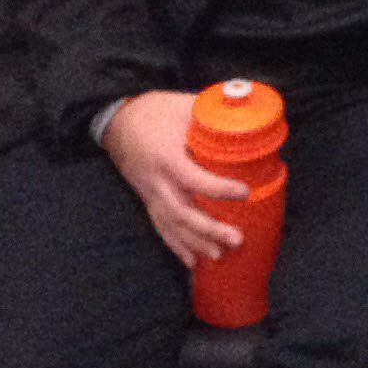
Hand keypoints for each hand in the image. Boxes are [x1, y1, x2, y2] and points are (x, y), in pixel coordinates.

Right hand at [105, 91, 248, 266]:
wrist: (117, 120)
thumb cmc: (156, 111)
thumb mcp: (185, 106)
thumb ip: (214, 116)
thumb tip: (250, 120)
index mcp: (166, 157)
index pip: (193, 179)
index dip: (218, 189)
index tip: (244, 192)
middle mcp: (156, 181)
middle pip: (181, 212)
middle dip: (209, 229)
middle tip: (236, 239)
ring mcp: (149, 193)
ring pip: (171, 225)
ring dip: (195, 242)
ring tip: (219, 255)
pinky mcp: (147, 199)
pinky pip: (160, 226)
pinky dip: (176, 245)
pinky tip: (192, 261)